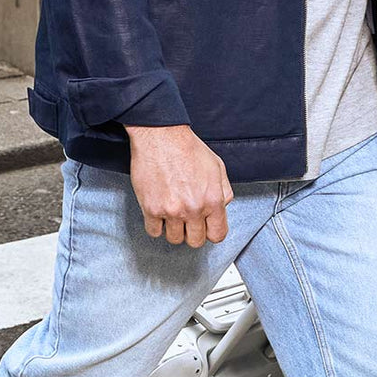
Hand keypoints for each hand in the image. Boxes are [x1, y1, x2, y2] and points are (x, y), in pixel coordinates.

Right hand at [125, 124, 233, 247]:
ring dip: (174, 229)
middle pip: (195, 241)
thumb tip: (223, 208)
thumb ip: (224, 191)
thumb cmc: (187, 147)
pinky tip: (159, 212)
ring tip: (172, 213)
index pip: (217, 235)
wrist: (160, 135)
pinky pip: (154, 232)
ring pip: (174, 239)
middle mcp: (193, 209)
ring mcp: (172, 211)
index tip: (206, 227)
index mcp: (212, 200)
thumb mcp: (217, 166)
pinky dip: (156, 225)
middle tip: (187, 220)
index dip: (211, 232)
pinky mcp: (152, 209)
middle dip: (192, 232)